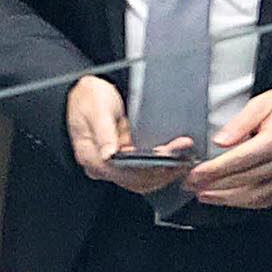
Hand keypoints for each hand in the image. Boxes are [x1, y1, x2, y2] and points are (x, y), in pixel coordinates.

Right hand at [68, 76, 188, 189]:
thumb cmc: (88, 98)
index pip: (121, 172)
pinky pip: (145, 170)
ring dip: (165, 172)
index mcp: (90, 156)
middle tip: (182, 159)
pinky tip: (175, 160)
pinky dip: (161, 167)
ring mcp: (114, 165)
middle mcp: (102, 165)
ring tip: (185, 160)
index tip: (164, 158)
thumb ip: (103, 131)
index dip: (145, 168)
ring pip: (142, 178)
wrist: (86, 92)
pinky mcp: (125, 160)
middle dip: (161, 171)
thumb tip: (108, 154)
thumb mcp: (95, 108)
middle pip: (134, 179)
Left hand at [186, 83, 271, 208]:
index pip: (238, 161)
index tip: (194, 174)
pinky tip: (229, 200)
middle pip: (243, 181)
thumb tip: (220, 141)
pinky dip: (245, 203)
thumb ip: (240, 123)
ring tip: (205, 195)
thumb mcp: (262, 102)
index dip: (213, 170)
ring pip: (253, 196)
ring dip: (226, 199)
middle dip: (213, 185)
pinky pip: (266, 199)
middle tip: (191, 185)